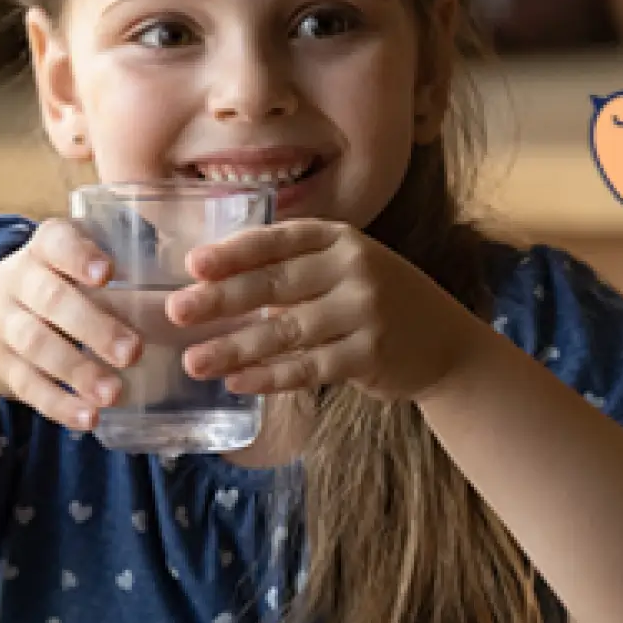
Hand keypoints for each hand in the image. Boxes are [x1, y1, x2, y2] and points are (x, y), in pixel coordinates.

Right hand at [0, 219, 141, 429]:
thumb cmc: (48, 287)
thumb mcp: (65, 263)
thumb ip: (114, 263)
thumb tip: (187, 280)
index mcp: (43, 249)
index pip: (56, 243)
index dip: (80, 257)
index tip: (108, 274)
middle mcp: (19, 282)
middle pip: (52, 301)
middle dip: (93, 327)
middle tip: (134, 351)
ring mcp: (5, 326)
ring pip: (38, 346)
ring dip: (78, 372)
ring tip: (115, 393)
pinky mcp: (3, 368)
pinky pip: (29, 387)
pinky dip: (59, 405)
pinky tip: (90, 418)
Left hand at [165, 220, 477, 401]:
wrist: (445, 342)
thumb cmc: (376, 302)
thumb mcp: (343, 269)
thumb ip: (292, 270)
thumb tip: (213, 285)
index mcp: (340, 239)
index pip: (278, 240)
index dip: (233, 253)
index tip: (192, 266)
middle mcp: (354, 268)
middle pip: (276, 283)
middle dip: (221, 299)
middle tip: (177, 312)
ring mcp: (365, 311)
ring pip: (286, 331)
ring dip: (235, 348)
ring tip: (194, 362)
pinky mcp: (370, 354)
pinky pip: (308, 367)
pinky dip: (270, 377)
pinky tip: (237, 383)